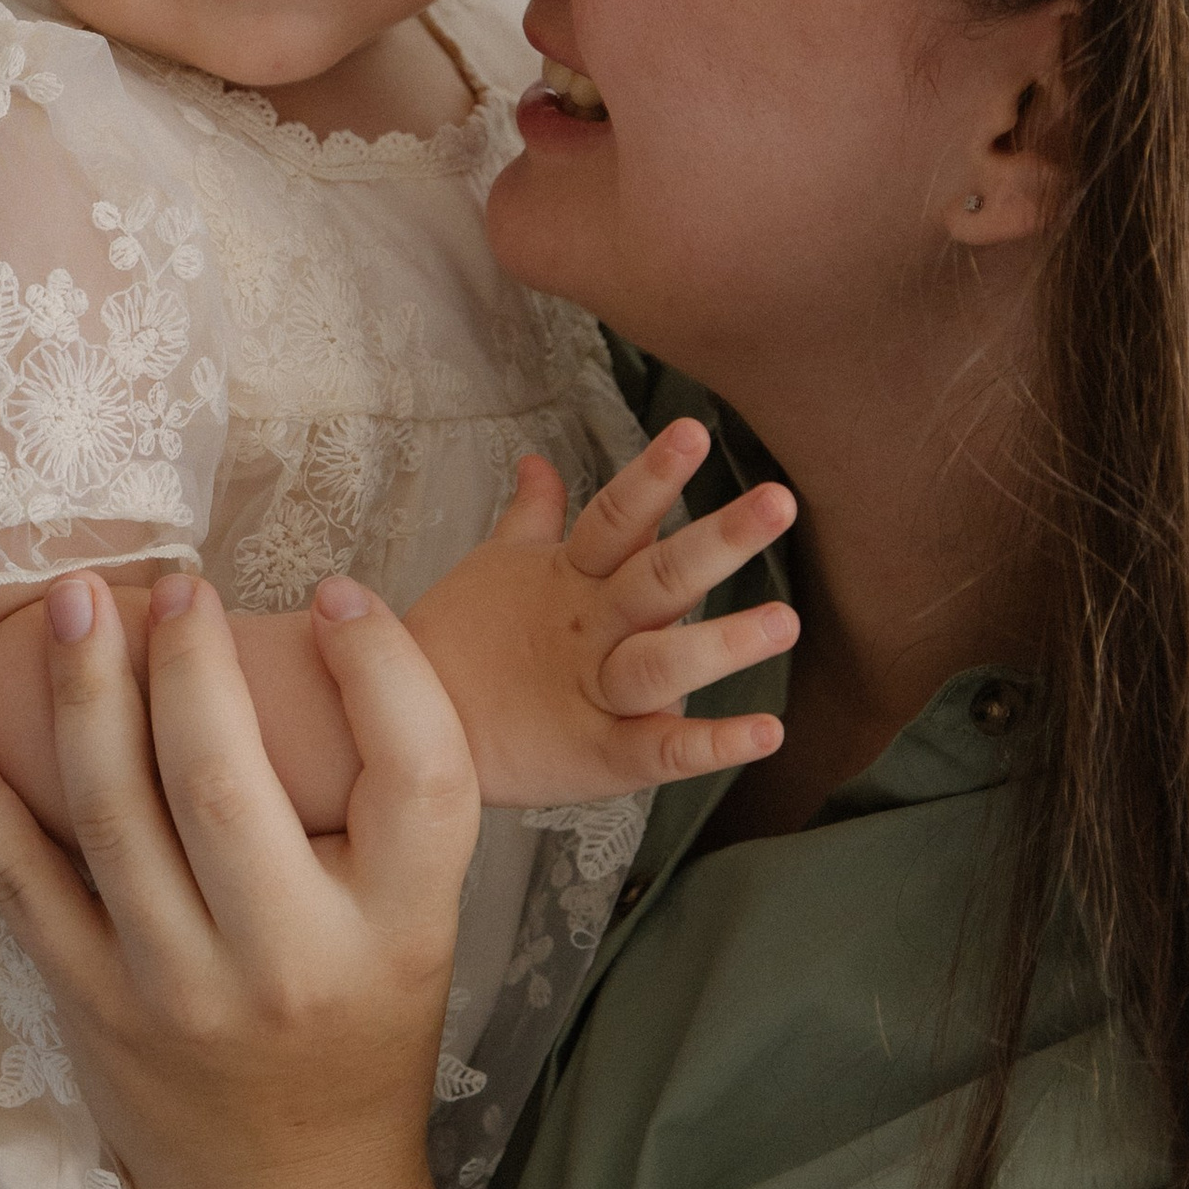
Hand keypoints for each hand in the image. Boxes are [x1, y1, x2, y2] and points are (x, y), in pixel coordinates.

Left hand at [0, 568, 475, 1188]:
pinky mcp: (92, 1006)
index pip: (417, 774)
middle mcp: (290, 963)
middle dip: (189, 662)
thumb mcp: (419, 925)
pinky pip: (22, 889)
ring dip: (83, 693)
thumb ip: (387, 805)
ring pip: (114, 815)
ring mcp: (178, 990)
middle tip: (178, 587)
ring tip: (74, 602)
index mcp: (401, 930)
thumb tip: (331, 624)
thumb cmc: (360, 1026)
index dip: (383, 667)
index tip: (339, 593)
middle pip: (226, 780)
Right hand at [405, 425, 794, 807]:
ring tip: (786, 621)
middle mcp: (588, 630)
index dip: (653, 476)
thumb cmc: (462, 640)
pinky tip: (769, 733)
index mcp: (568, 580)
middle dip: (717, 541)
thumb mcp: (499, 568)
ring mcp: (594, 694)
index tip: (694, 431)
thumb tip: (538, 459)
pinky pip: (660, 750)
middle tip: (779, 502)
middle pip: (655, 578)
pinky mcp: (601, 757)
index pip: (615, 518)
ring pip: (660, 663)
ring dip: (721, 644)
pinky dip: (712, 744)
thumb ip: (534, 515)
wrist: (402, 726)